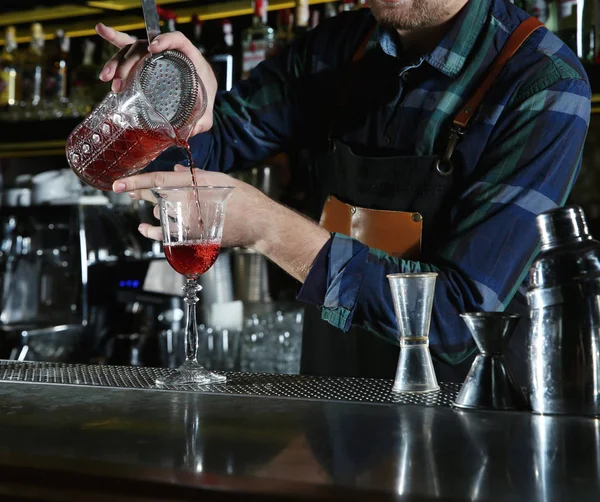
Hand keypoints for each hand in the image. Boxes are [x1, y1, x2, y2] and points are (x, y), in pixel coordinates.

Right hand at [95, 23, 216, 135]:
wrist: (202, 91)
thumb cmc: (204, 96)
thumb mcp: (206, 110)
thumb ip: (202, 121)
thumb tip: (188, 134)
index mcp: (188, 56)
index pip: (177, 40)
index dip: (165, 40)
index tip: (153, 48)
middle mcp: (168, 51)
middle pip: (145, 48)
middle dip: (129, 63)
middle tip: (119, 82)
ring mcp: (154, 55)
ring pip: (132, 50)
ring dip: (117, 62)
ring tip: (107, 78)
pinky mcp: (144, 60)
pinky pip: (127, 47)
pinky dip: (113, 38)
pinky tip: (100, 29)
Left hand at [114, 166, 273, 249]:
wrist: (257, 222)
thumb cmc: (242, 197)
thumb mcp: (218, 178)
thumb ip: (194, 175)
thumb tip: (176, 173)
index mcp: (192, 185)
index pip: (156, 181)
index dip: (135, 181)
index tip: (118, 183)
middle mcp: (186, 203)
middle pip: (154, 197)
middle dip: (139, 192)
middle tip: (128, 189)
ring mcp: (187, 222)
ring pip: (160, 214)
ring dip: (160, 209)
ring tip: (170, 206)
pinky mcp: (191, 236)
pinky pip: (164, 235)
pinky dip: (152, 232)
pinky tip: (144, 227)